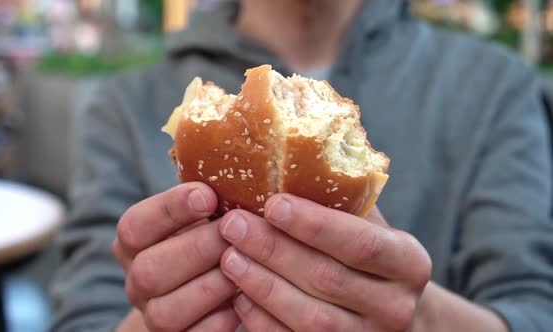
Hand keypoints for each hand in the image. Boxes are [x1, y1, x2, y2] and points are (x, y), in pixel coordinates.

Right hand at [113, 183, 239, 330]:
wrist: (202, 289)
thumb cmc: (208, 237)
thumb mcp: (200, 214)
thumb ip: (208, 198)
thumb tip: (241, 170)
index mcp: (134, 242)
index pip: (136, 225)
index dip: (170, 210)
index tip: (207, 196)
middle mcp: (137, 281)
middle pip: (150, 270)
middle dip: (198, 249)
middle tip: (235, 232)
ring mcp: (153, 315)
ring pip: (167, 310)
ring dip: (212, 285)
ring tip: (246, 264)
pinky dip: (223, 318)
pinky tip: (247, 296)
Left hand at [218, 194, 431, 330]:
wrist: (384, 310)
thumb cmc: (364, 254)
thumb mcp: (367, 224)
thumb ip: (342, 199)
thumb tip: (294, 150)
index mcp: (408, 262)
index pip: (360, 243)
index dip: (314, 225)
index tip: (272, 203)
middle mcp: (397, 307)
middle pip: (327, 279)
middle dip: (274, 250)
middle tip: (232, 224)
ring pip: (310, 318)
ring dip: (263, 285)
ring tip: (228, 256)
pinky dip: (263, 321)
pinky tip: (238, 296)